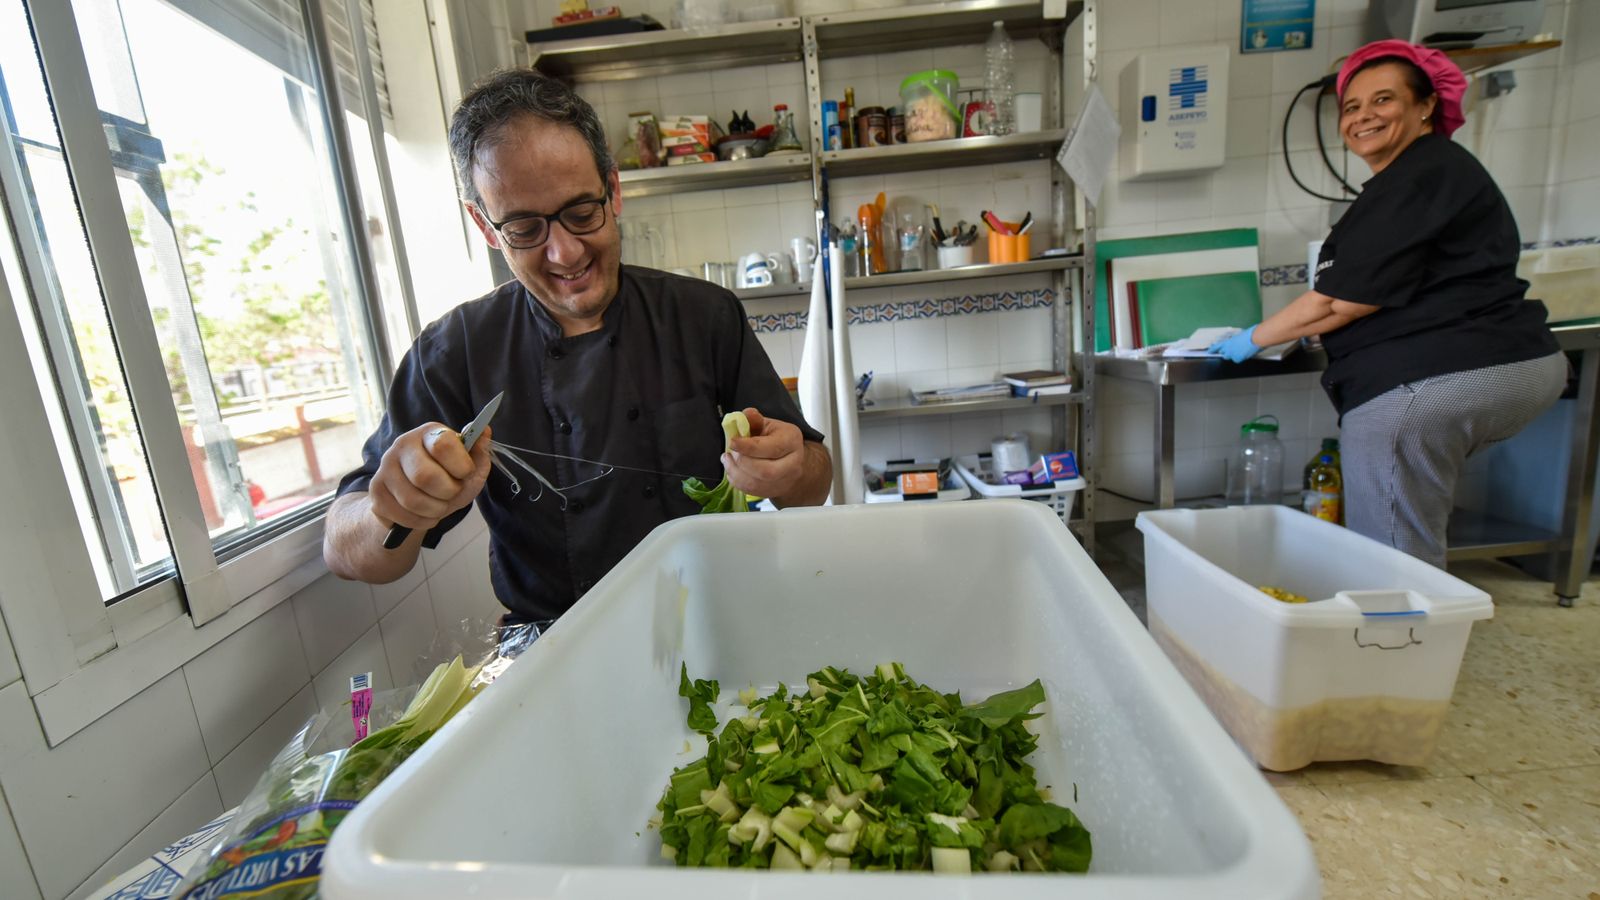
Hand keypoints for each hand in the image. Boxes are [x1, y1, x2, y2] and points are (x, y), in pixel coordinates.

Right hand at [368, 421, 492, 531]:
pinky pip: (403, 515)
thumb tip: (485, 430)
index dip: (461, 466)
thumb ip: (478, 453)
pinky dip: (422, 521)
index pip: (443, 445)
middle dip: (447, 493)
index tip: (465, 473)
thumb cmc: (446, 480)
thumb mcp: (469, 468)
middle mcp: (402, 445)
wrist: (415, 501)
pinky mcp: (376, 491)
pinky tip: (425, 514)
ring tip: (440, 506)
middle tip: (451, 493)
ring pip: (413, 500)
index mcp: (429, 433)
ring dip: (436, 510)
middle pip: (425, 476)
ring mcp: (385, 468)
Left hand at [722, 408, 804, 500]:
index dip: (748, 446)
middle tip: (730, 453)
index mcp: (791, 440)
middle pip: (766, 471)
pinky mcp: (775, 491)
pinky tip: (732, 470)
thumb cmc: (776, 437)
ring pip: (757, 484)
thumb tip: (746, 415)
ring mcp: (785, 481)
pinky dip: (737, 482)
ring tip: (727, 460)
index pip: (772, 448)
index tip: (732, 441)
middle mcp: (793, 463)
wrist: (789, 457)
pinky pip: (753, 491)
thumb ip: (754, 419)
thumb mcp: (767, 423)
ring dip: (736, 473)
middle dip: (742, 462)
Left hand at [1209, 325, 1261, 362]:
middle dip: (1227, 352)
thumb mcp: (1239, 336)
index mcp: (1227, 341)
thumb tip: (1235, 343)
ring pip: (1230, 357)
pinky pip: (1237, 360)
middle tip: (1234, 350)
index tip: (1209, 351)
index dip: (1213, 350)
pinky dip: (1240, 358)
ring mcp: (1232, 355)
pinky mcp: (1237, 359)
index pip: (1217, 347)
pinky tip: (1245, 353)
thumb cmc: (1250, 334)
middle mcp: (1228, 349)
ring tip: (1241, 350)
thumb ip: (1234, 341)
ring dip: (1234, 355)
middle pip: (1224, 354)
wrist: (1256, 338)